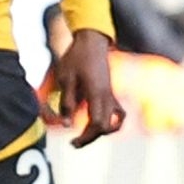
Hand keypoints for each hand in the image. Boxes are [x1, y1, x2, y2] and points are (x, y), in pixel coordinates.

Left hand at [46, 29, 126, 146]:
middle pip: (106, 126)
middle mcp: (107, 96)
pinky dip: (111, 122)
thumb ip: (66, 102)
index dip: (86, 137)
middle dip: (91, 138)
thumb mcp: (65, 79)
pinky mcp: (110, 92)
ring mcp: (111, 94)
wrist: (91, 41)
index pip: (97, 124)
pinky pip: (118, 112)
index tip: (73, 142)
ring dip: (102, 131)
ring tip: (86, 134)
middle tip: (74, 143)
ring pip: (114, 121)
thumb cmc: (76, 58)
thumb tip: (66, 124)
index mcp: (96, 93)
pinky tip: (97, 122)